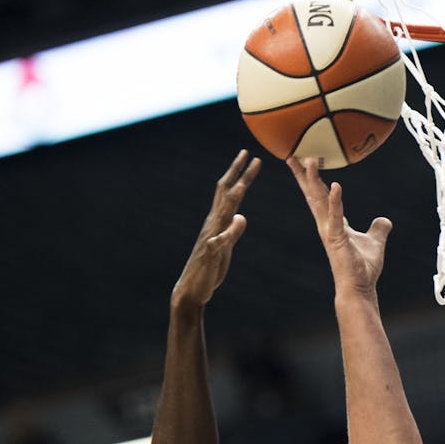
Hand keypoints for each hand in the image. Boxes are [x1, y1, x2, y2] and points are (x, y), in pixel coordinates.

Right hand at [173, 150, 259, 305]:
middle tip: (249, 154)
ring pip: (222, 214)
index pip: (229, 192)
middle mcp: (213, 224)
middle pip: (225, 194)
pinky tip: (236, 223)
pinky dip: (227, 233)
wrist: (192, 289)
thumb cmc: (210, 267)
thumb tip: (241, 216)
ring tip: (243, 185)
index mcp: (218, 221)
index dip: (240, 174)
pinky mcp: (210, 254)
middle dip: (237, 175)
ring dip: (232, 199)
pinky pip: (219, 242)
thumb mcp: (226, 246)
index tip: (252, 157)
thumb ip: (233, 231)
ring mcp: (211, 238)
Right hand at [287, 157, 392, 296]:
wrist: (360, 288)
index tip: (303, 163)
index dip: (312, 180)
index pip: (320, 197)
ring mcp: (330, 232)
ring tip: (309, 161)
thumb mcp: (375, 242)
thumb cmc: (363, 268)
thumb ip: (378, 229)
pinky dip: (336, 201)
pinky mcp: (337, 239)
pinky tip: (335, 186)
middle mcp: (327, 225)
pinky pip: (336, 216)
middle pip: (313, 195)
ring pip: (319, 201)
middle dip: (303, 175)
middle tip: (293, 155)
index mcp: (333, 223)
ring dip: (314, 181)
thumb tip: (385, 220)